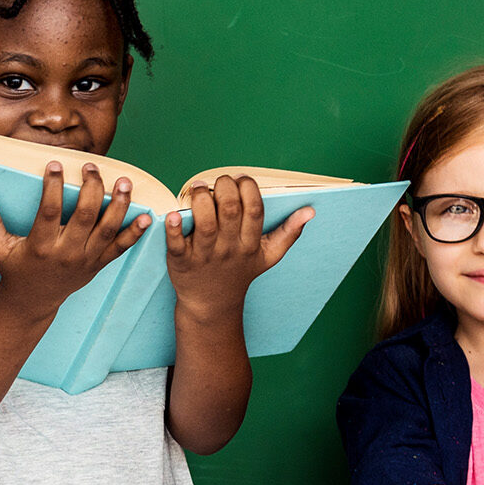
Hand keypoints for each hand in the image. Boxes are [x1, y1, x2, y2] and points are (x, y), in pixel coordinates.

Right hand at [0, 162, 153, 322]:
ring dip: (119, 206)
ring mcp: (85, 260)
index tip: (56, 164)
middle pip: (85, 216)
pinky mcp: (97, 265)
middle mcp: (66, 253)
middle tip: (92, 167)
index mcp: (41, 246)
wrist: (33, 302)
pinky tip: (147, 217)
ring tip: (125, 183)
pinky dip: (134, 234)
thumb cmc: (13, 270)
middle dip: (92, 188)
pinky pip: (120, 249)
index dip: (54, 187)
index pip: (50, 211)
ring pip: (107, 230)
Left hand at [165, 176, 311, 318]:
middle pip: (230, 210)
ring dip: (200, 200)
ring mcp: (204, 255)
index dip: (248, 188)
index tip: (240, 179)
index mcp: (250, 243)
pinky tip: (173, 215)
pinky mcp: (181, 261)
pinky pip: (176, 243)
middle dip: (224, 187)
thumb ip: (289, 233)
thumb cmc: (239, 273)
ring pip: (205, 223)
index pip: (254, 209)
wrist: (212, 305)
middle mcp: (228, 247)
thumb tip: (310, 211)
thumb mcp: (268, 257)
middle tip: (217, 182)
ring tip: (197, 188)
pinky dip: (173, 228)